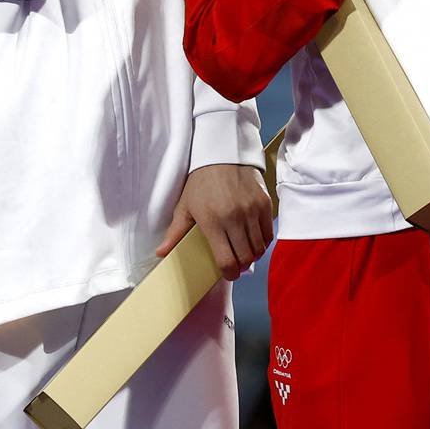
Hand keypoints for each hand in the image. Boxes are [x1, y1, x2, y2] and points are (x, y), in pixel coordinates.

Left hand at [155, 164, 273, 280]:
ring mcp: (252, 210)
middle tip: (236, 264)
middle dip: (241, 266)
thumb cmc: (200, 182)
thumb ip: (175, 233)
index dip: (229, 273)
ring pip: (259, 247)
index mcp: (212, 221)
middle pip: (245, 257)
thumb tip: (161, 253)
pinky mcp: (265, 204)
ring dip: (253, 255)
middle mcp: (234, 218)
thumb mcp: (185, 206)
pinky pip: (268, 233)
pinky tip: (254, 239)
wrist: (222, 154)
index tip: (227, 274)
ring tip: (245, 252)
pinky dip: (263, 241)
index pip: (227, 260)